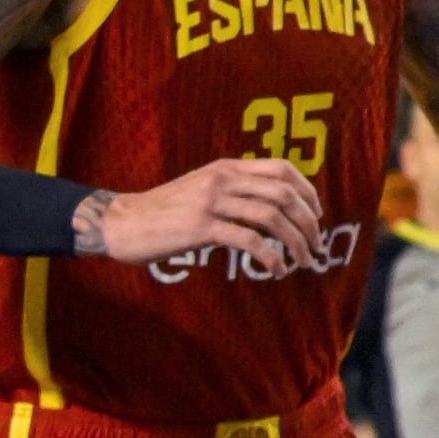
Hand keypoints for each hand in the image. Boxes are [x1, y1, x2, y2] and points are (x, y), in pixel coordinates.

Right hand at [78, 157, 325, 271]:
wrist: (122, 222)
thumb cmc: (165, 211)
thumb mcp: (203, 188)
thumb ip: (234, 190)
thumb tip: (273, 208)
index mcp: (227, 168)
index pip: (282, 169)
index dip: (307, 191)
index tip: (316, 215)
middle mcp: (223, 179)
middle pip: (283, 193)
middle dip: (308, 221)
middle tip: (315, 245)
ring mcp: (211, 202)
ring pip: (271, 217)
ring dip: (294, 241)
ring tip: (302, 261)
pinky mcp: (200, 227)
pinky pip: (248, 240)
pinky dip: (270, 256)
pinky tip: (276, 270)